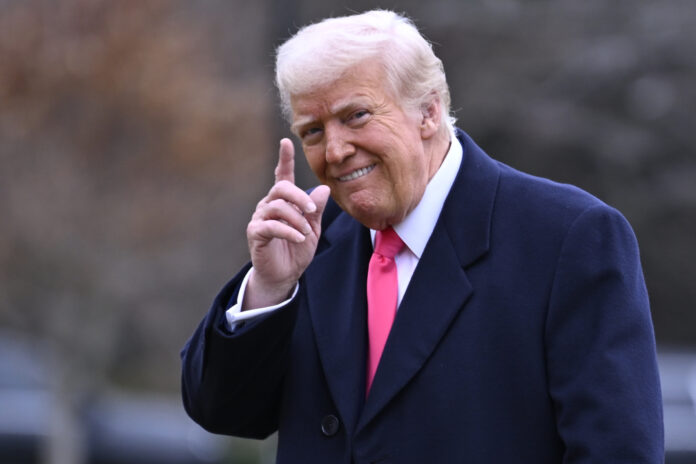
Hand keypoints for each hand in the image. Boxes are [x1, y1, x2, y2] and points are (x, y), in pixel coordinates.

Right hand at [244, 138, 329, 308]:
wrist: (285, 275)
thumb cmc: (297, 249)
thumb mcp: (313, 228)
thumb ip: (317, 209)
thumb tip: (325, 188)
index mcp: (283, 201)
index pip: (282, 176)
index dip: (284, 159)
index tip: (286, 141)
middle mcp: (269, 205)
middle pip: (281, 188)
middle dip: (300, 196)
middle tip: (312, 210)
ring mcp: (260, 218)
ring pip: (278, 207)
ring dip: (297, 220)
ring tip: (306, 233)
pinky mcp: (255, 233)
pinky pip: (272, 226)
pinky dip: (289, 231)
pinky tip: (300, 238)